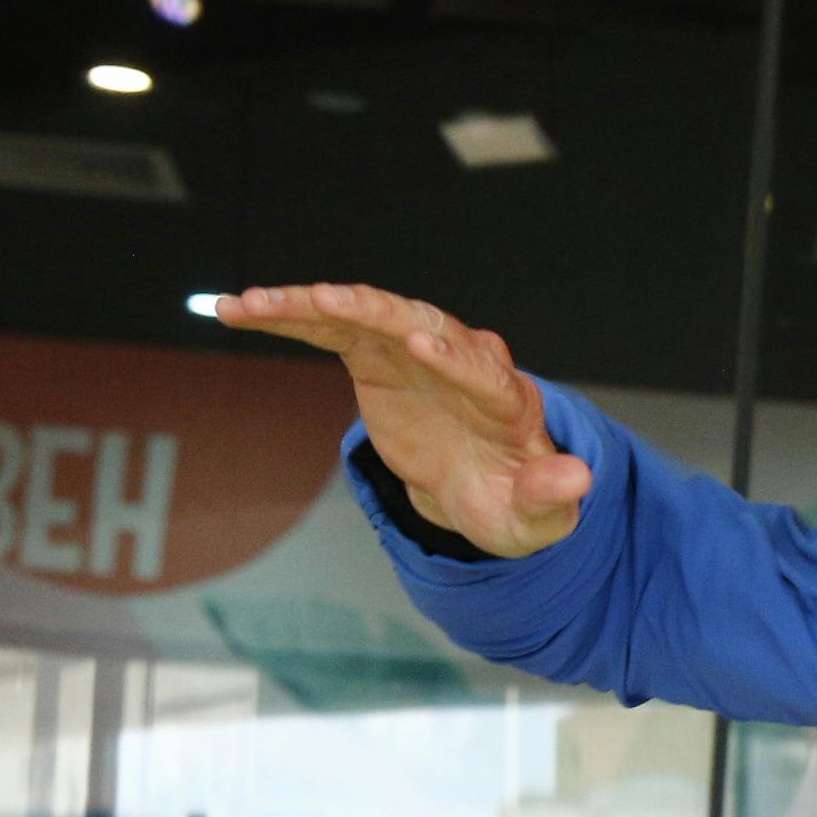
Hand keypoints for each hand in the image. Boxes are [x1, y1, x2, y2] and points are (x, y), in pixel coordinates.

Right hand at [214, 283, 589, 556]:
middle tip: (324, 299)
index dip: (456, 359)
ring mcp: (415, 348)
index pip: (481, 371)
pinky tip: (236, 309)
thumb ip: (551, 497)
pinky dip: (285, 316)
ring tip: (253, 303)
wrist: (484, 484)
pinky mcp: (377, 353)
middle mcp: (461, 357)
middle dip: (371, 310)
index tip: (424, 346)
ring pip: (363, 313)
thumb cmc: (513, 500)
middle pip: (416, 322)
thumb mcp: (537, 516)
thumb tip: (580, 479)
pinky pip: (328, 326)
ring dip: (308, 304)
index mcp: (504, 398)